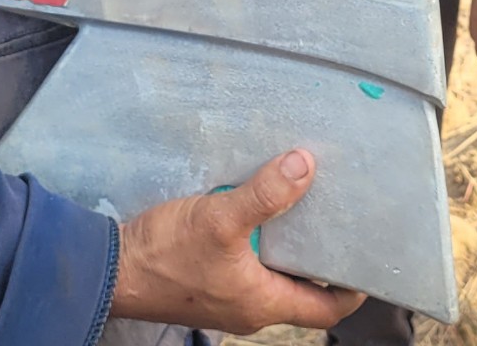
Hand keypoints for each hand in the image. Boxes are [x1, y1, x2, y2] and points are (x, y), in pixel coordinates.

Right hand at [110, 149, 363, 329]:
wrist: (108, 270)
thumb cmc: (163, 256)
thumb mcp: (219, 219)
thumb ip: (264, 194)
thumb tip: (305, 166)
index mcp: (263, 304)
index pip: (327, 310)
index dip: (353, 288)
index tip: (369, 257)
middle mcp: (250, 308)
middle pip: (304, 292)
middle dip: (323, 260)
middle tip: (341, 221)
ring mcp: (228, 297)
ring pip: (275, 276)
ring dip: (291, 248)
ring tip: (306, 208)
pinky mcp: (208, 282)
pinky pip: (248, 266)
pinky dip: (262, 243)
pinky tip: (259, 210)